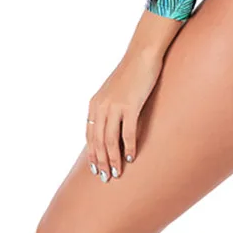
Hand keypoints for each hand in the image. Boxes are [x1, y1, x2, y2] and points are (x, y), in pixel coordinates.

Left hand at [86, 48, 163, 182]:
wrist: (142, 54)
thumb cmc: (131, 72)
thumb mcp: (113, 91)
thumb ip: (108, 107)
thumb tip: (110, 126)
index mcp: (95, 104)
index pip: (90, 135)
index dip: (92, 154)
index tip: (96, 169)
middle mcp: (101, 107)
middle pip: (98, 141)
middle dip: (101, 162)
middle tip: (106, 178)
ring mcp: (115, 106)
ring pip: (110, 141)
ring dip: (113, 159)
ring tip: (118, 172)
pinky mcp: (131, 105)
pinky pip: (128, 132)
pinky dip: (129, 146)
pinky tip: (132, 156)